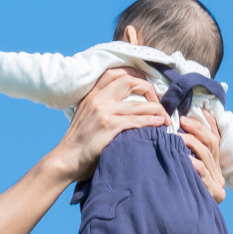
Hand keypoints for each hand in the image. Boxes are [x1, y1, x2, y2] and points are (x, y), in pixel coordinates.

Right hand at [50, 68, 168, 183]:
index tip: (147, 87)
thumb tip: (126, 107)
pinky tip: (160, 124)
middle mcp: (97, 99)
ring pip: (138, 104)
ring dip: (157, 109)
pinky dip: (151, 121)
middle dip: (149, 89)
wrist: (66, 160)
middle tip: (159, 101)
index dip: (135, 76)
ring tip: (166, 117)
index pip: (115, 73)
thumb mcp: (87, 117)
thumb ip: (102, 107)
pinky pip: (136, 120)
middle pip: (129, 82)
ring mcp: (103, 112)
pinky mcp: (109, 126)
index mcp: (92, 95)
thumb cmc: (79, 143)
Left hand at [179, 108, 224, 202]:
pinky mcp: (215, 193)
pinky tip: (184, 158)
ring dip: (191, 143)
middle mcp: (219, 173)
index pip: (214, 138)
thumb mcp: (183, 168)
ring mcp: (218, 183)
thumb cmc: (178, 191)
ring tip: (177, 138)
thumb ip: (187, 149)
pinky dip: (194, 164)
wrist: (183, 222)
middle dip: (196, 130)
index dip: (204, 124)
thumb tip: (186, 124)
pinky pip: (203, 173)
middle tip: (181, 123)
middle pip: (211, 144)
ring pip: (206, 156)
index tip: (189, 115)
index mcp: (215, 165)